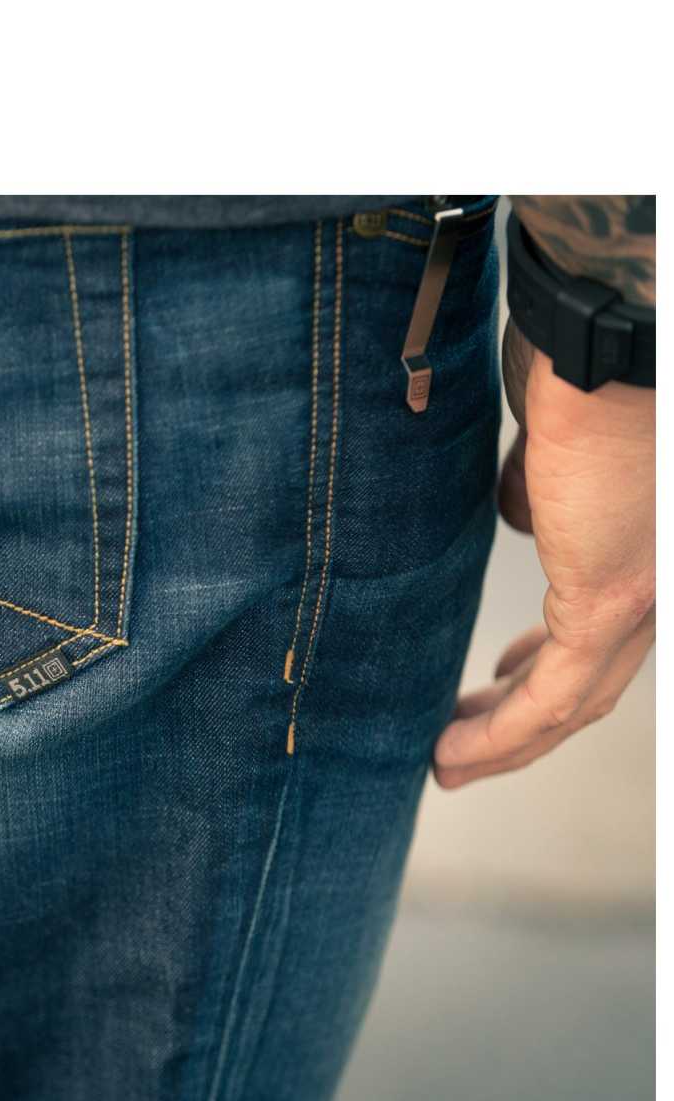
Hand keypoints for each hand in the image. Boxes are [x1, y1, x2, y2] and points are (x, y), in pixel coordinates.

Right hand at [432, 319, 654, 788]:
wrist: (608, 338)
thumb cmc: (581, 367)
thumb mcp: (553, 442)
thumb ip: (543, 490)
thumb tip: (528, 517)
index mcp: (641, 544)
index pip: (599, 628)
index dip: (544, 661)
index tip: (498, 672)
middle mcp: (657, 580)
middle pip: (593, 678)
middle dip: (525, 718)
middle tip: (468, 737)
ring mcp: (643, 593)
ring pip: (575, 702)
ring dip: (505, 742)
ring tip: (447, 763)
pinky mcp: (611, 599)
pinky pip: (553, 696)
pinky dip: (502, 735)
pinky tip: (453, 750)